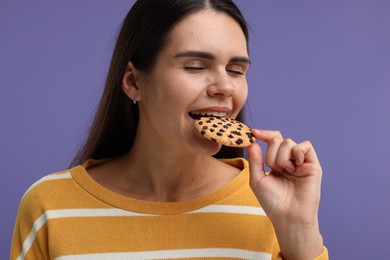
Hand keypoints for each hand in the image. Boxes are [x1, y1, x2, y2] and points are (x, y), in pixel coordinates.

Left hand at [247, 129, 323, 258]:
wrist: (289, 216)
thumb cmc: (272, 201)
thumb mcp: (257, 179)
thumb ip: (255, 160)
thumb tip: (252, 141)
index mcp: (276, 162)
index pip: (271, 141)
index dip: (263, 134)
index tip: (253, 133)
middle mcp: (288, 160)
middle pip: (277, 139)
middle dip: (271, 152)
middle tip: (274, 168)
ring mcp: (300, 161)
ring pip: (288, 142)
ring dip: (281, 156)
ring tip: (285, 171)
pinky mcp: (312, 165)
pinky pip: (306, 146)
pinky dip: (297, 152)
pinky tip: (295, 165)